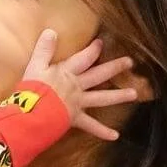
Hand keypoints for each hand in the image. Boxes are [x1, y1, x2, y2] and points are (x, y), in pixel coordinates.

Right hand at [22, 31, 139, 142]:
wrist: (33, 114)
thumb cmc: (32, 91)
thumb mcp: (35, 66)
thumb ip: (44, 49)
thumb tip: (51, 31)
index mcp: (67, 72)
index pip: (84, 58)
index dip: (94, 49)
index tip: (102, 42)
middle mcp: (77, 86)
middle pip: (99, 75)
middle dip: (114, 67)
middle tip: (130, 62)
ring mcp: (78, 103)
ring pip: (102, 98)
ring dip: (118, 96)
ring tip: (134, 94)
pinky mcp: (75, 119)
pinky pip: (91, 126)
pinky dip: (103, 132)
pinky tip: (115, 135)